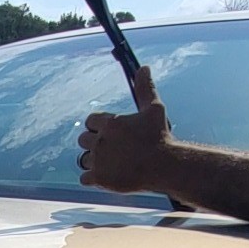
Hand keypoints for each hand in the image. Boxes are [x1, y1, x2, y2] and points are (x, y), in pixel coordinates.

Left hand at [77, 66, 174, 194]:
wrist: (165, 166)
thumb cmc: (160, 137)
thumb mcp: (154, 109)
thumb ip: (144, 88)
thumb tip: (143, 68)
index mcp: (110, 123)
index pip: (90, 121)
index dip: (98, 127)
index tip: (111, 134)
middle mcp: (100, 140)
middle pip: (83, 140)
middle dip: (95, 144)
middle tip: (113, 150)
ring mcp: (98, 160)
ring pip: (84, 160)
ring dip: (95, 162)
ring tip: (113, 164)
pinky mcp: (99, 178)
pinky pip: (84, 179)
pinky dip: (93, 179)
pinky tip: (107, 176)